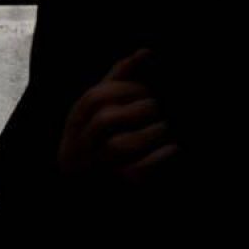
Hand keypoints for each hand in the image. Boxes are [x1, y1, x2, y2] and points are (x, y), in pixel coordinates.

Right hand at [57, 48, 179, 185]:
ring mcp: (96, 171)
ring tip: (168, 127)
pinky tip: (174, 149)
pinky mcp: (118, 190)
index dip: (127, 90)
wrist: (85, 196)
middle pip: (105, 119)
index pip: (95, 98)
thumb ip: (120, 79)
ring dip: (151, 133)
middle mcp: (79, 147)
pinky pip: (137, 173)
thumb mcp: (99, 111)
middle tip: (163, 108)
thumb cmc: (99, 143)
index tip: (151, 90)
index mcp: (74, 123)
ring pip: (119, 146)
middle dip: (141, 109)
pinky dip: (159, 158)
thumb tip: (147, 52)